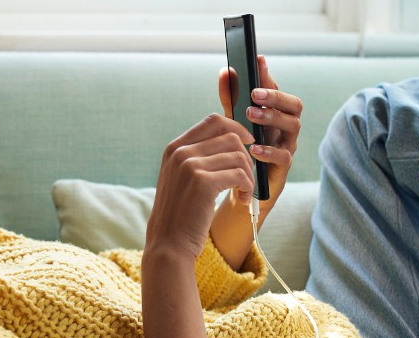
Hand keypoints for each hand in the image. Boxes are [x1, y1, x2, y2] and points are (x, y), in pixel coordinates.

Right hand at [145, 113, 254, 258]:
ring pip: (238, 155)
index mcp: (175, 148)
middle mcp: (180, 152)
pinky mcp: (203, 182)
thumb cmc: (180, 214)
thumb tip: (232, 139)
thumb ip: (197, 157)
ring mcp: (190, 165)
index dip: (236, 128)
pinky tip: (243, 200)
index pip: (213, 121)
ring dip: (249, 175)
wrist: (169, 244)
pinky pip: (240, 175)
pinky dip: (248, 187)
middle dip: (246, 157)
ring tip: (245, 192)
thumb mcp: (181, 179)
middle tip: (247, 178)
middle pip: (230, 136)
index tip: (248, 144)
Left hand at [217, 55, 302, 209]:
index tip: (257, 60)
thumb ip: (231, 98)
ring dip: (272, 117)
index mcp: (275, 112)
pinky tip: (253, 148)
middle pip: (294, 105)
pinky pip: (284, 156)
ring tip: (251, 114)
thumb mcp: (233, 121)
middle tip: (255, 93)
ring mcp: (287, 145)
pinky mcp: (283, 167)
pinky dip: (269, 150)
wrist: (240, 187)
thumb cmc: (240, 148)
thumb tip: (225, 71)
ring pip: (293, 126)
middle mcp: (285, 126)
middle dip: (276, 96)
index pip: (276, 89)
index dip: (268, 75)